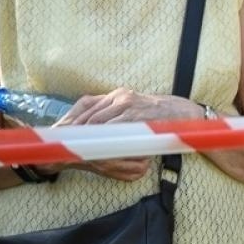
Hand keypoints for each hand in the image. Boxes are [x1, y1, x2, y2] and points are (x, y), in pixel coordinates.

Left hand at [54, 88, 200, 180]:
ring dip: (84, 136)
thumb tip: (93, 132)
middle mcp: (120, 96)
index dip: (71, 121)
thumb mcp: (135, 111)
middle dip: (72, 130)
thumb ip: (116, 117)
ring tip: (72, 149)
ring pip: (97, 121)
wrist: (184, 113)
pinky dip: (100, 138)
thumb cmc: (158, 117)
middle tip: (61, 145)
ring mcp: (127, 104)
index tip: (59, 135)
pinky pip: (112, 128)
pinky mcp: (135, 114)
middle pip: (87, 113)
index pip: (86, 106)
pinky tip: (92, 147)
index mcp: (117, 95)